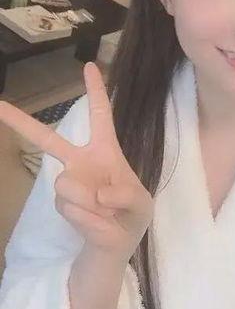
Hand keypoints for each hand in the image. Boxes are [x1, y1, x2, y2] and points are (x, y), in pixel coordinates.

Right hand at [0, 62, 153, 261]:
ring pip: (66, 184)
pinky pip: (71, 206)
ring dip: (90, 201)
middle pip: (47, 139)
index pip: (101, 116)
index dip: (96, 91)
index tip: (91, 66)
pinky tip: (98, 220)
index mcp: (105, 151)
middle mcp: (81, 162)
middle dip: (20, 121)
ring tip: (105, 211)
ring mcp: (69, 182)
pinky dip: (89, 216)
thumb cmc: (132, 214)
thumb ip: (126, 195)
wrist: (118, 242)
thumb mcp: (141, 203)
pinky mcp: (63, 203)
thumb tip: (98, 192)